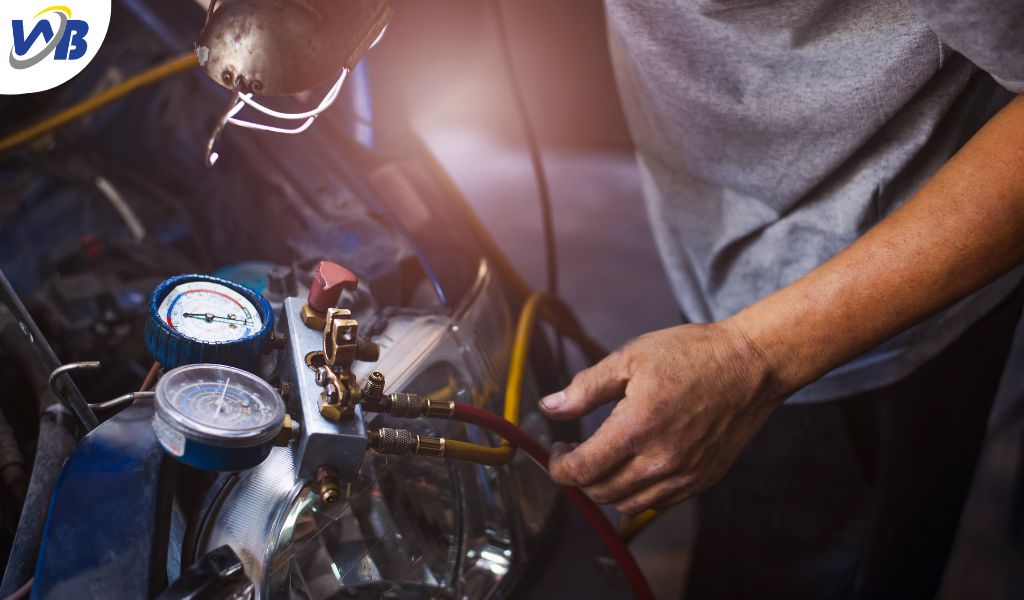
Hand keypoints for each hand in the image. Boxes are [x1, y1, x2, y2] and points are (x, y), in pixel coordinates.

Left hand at [539, 320, 783, 513]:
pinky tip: (635, 466)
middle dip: (579, 478)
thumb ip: (585, 388)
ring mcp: (684, 475)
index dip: (558, 467)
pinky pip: (658, 504)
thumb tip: (550, 407)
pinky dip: (638, 493)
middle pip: (600, 492)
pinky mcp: (702, 480)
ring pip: (628, 505)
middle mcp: (661, 460)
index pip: (581, 471)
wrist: (752, 365)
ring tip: (604, 460)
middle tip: (576, 453)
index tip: (556, 453)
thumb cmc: (694, 355)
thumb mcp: (630, 358)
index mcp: (637, 427)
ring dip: (606, 489)